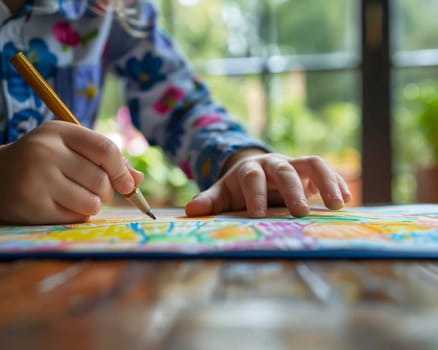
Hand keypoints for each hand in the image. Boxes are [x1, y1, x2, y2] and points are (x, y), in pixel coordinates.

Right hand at [0, 121, 142, 223]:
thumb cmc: (45, 160)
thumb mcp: (71, 149)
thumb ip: (106, 160)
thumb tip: (138, 179)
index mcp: (59, 131)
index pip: (106, 149)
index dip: (122, 170)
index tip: (127, 184)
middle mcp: (46, 152)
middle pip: (102, 180)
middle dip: (107, 191)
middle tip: (94, 190)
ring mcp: (37, 179)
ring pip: (92, 202)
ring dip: (92, 205)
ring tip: (77, 197)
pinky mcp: (32, 206)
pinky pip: (76, 218)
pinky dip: (77, 215)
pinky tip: (61, 205)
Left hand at [185, 149, 351, 217]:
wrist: (255, 169)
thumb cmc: (239, 186)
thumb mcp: (223, 193)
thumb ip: (210, 201)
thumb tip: (191, 211)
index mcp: (249, 170)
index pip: (252, 178)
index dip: (255, 194)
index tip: (258, 215)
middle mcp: (273, 163)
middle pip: (284, 169)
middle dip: (293, 190)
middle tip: (301, 213)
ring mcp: (294, 164)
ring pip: (313, 163)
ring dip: (326, 181)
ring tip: (338, 204)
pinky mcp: (309, 170)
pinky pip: (327, 171)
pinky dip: (338, 182)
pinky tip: (348, 199)